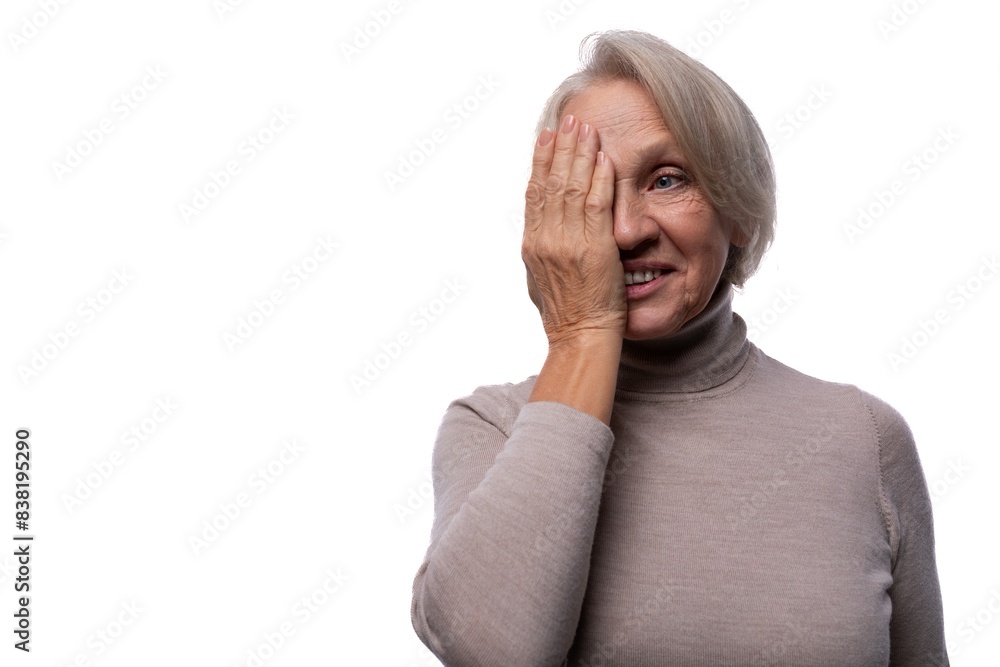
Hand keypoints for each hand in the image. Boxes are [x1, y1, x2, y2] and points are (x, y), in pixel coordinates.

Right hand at [522, 114, 625, 347]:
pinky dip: (599, 179)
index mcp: (532, 244)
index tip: (546, 136)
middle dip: (560, 148)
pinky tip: (603, 158)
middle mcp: (546, 239)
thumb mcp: (542, 278)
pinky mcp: (594, 249)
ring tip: (585, 129)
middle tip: (568, 120)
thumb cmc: (568, 314)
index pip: (534, 192)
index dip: (540, 161)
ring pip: (572, 188)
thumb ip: (544, 249)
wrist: (580, 338)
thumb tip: (542, 229)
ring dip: (580, 155)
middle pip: (551, 182)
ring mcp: (569, 243)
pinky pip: (597, 205)